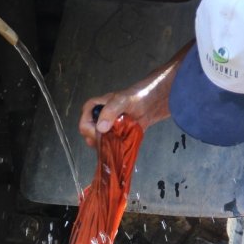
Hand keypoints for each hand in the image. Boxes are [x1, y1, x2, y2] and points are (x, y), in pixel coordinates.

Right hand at [76, 43, 190, 146]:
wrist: (160, 99)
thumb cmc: (141, 95)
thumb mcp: (124, 100)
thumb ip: (110, 111)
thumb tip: (100, 129)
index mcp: (96, 107)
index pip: (84, 123)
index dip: (90, 131)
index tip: (101, 134)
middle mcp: (101, 117)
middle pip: (90, 135)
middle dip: (99, 140)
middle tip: (112, 141)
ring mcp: (111, 126)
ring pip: (101, 141)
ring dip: (108, 146)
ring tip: (119, 143)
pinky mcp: (121, 133)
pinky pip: (113, 144)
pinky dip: (116, 148)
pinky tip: (123, 148)